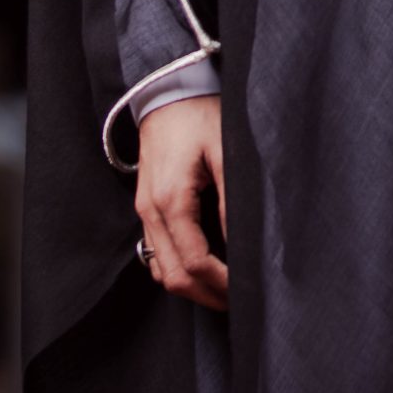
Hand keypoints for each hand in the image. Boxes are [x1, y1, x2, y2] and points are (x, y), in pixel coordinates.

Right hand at [135, 94, 227, 309]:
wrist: (167, 91)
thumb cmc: (200, 116)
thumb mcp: (225, 152)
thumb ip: (231, 200)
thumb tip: (242, 243)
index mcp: (170, 200)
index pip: (193, 262)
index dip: (221, 283)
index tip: (248, 289)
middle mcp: (150, 211)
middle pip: (173, 276)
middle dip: (207, 295)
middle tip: (241, 300)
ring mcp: (143, 211)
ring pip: (161, 270)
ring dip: (192, 286)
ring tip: (226, 289)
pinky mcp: (146, 207)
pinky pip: (155, 253)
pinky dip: (177, 269)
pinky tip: (205, 268)